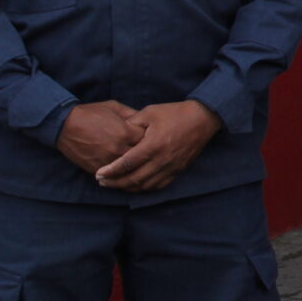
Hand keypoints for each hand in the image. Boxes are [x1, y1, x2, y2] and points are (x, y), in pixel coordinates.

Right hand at [56, 101, 146, 175]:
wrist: (64, 125)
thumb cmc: (91, 113)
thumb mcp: (115, 108)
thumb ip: (133, 115)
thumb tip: (148, 122)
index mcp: (125, 133)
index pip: (148, 140)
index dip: (151, 138)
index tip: (151, 136)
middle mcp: (118, 149)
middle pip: (141, 157)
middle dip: (145, 154)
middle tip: (148, 152)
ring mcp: (107, 161)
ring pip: (129, 169)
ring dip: (134, 166)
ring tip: (141, 164)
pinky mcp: (96, 168)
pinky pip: (114, 175)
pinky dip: (121, 174)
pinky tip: (126, 171)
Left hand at [95, 100, 222, 194]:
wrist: (203, 118)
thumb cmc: (174, 113)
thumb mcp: (149, 112)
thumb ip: (130, 123)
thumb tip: (116, 134)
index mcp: (153, 144)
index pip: (127, 163)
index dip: (110, 171)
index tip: (98, 174)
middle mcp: (162, 159)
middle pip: (134, 179)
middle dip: (115, 182)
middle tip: (102, 182)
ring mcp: (171, 167)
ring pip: (145, 185)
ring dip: (128, 188)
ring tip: (116, 184)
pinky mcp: (178, 170)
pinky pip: (159, 185)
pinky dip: (144, 188)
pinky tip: (135, 185)